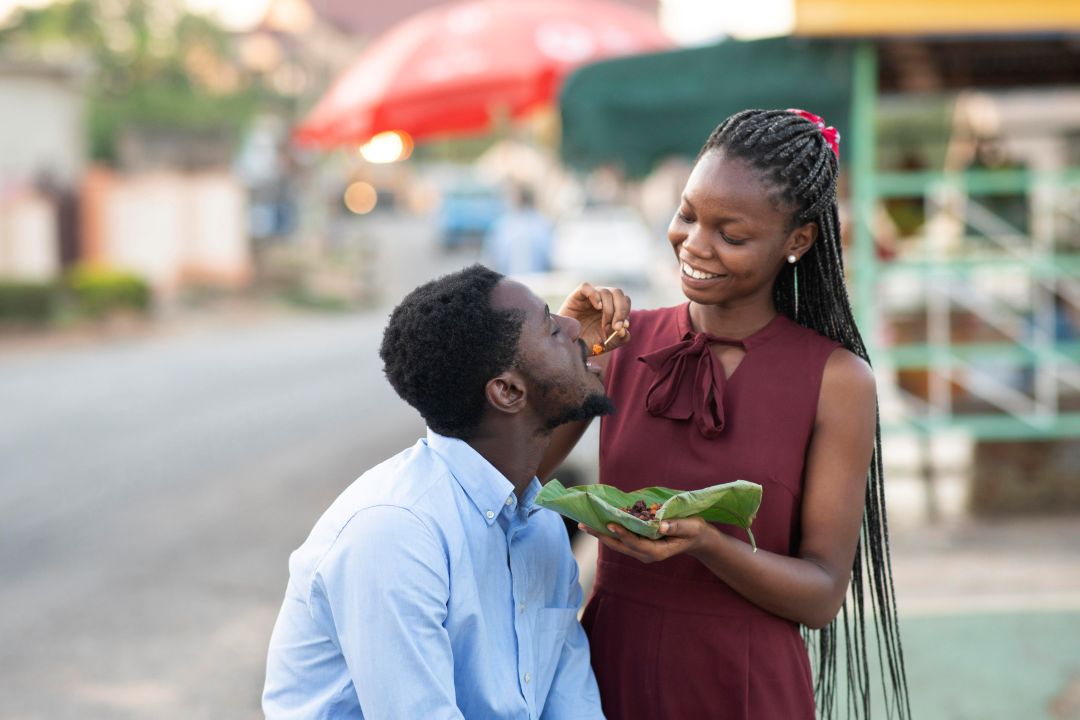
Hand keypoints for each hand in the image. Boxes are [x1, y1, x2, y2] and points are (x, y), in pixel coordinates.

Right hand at [557, 282, 630, 353]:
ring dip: (609, 310)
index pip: (625, 302)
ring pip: (606, 292)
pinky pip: (587, 287)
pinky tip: (597, 307)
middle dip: (620, 310)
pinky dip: (594, 295)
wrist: (568, 345)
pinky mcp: (577, 296)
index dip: (625, 313)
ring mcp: (590, 297)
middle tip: (616, 326)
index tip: (620, 328)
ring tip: (604, 326)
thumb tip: (625, 329)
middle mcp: (602, 300)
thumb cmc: (587, 342)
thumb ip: (620, 338)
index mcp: (612, 308)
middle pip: (618, 293)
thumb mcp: (607, 343)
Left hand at [577, 517, 716, 563]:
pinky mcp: (639, 546)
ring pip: (618, 544)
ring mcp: (642, 552)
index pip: (636, 544)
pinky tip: (599, 523)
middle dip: (602, 536)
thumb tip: (661, 525)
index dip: (623, 534)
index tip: (610, 524)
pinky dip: (610, 532)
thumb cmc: (694, 530)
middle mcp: (646, 554)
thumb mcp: (691, 527)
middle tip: (584, 524)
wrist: (696, 538)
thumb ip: (677, 526)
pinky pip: (622, 540)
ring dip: (602, 534)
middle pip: (620, 546)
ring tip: (585, 524)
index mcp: (658, 552)